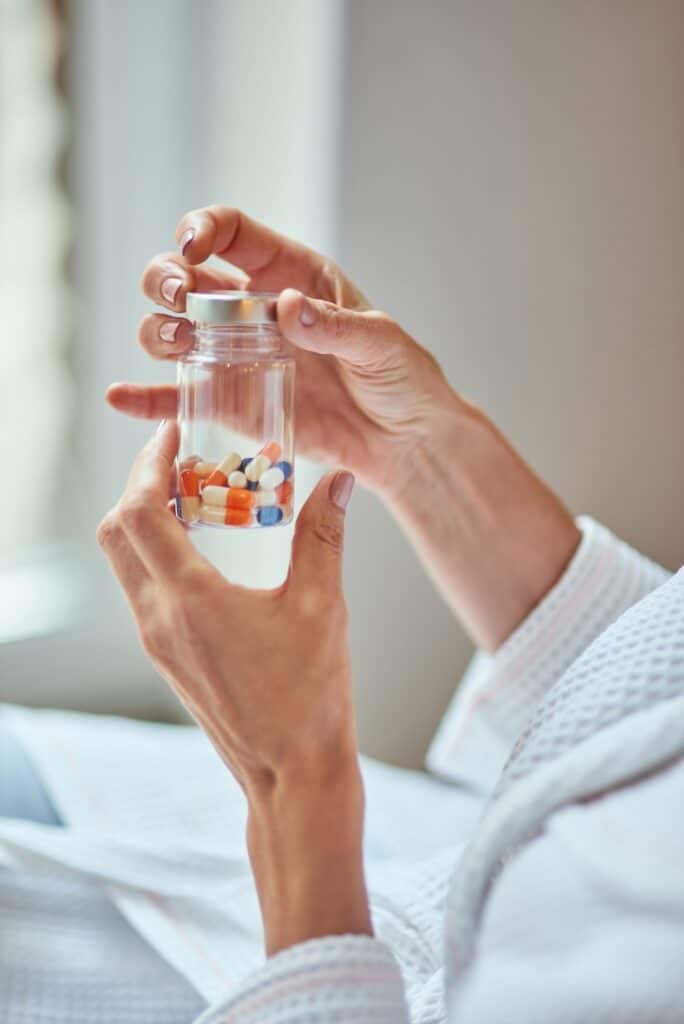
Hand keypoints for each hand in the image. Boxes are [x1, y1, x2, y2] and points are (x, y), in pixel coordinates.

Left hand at [97, 421, 370, 952]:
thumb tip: (335, 480)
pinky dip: (158, 554)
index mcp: (190, 600)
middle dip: (139, 486)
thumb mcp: (323, 607)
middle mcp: (159, 619)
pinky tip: (203, 549)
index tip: (172, 435)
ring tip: (194, 497)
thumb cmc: (309, 699)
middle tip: (179, 461)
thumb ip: (322, 535)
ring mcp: (158, 641)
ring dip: (145, 520)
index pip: (141, 512)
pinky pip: (143, 589)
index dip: (148, 464)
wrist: (291, 776)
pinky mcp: (168, 657)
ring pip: (125, 561)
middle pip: (117, 532)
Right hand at [107, 205, 455, 497]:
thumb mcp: (379, 343)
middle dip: (166, 277)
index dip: (202, 229)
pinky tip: (121, 396)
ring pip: (171, 329)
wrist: (403, 439)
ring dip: (156, 329)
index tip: (192, 247)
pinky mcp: (232, 403)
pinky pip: (179, 397)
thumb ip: (334, 326)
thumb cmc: (401, 378)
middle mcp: (251, 310)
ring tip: (176, 344)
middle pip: (184, 277)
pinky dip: (146, 398)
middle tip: (182, 297)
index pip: (231, 233)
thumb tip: (284, 307)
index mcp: (288, 274)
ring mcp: (236, 356)